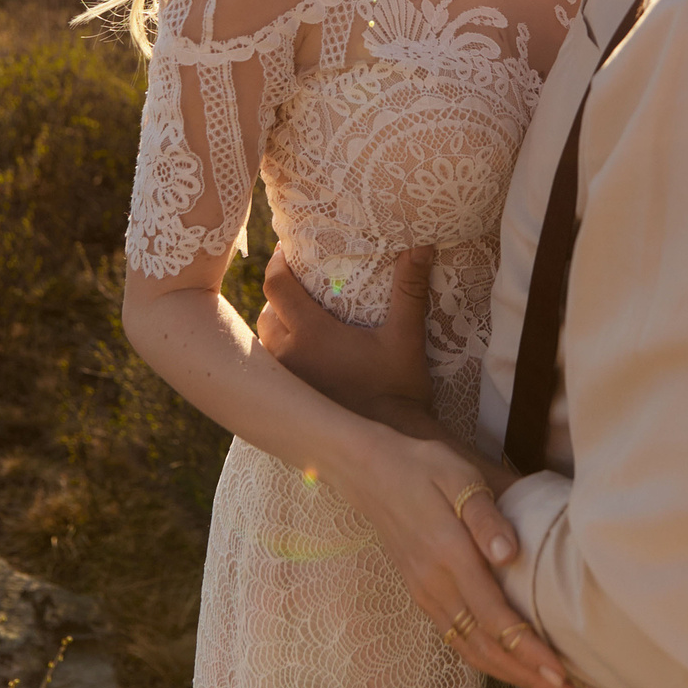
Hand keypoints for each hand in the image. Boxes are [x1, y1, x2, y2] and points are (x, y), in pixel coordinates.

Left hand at [257, 242, 434, 422]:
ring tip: (300, 317)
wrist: (392, 442)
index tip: (287, 250)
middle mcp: (290, 356)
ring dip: (277, 324)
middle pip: (267, 311)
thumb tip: (422, 245)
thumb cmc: (399, 389)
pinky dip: (281, 351)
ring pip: (265, 340)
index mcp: (312, 335)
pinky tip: (302, 353)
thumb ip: (410, 289)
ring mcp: (287, 380)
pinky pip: (273, 365)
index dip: (278, 263)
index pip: (276, 285)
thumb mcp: (406, 336)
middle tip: (300, 284)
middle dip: (279, 295)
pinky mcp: (291, 398)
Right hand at [329, 426, 580, 687]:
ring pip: (471, 648)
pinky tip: (508, 665)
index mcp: (449, 556)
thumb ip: (485, 516)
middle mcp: (436, 585)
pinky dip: (486, 659)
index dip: (530, 650)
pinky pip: (457, 638)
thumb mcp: (458, 476)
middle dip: (529, 675)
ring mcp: (426, 594)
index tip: (561, 674)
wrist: (369, 473)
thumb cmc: (423, 467)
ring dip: (510, 674)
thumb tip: (511, 554)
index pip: (496, 617)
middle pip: (486, 645)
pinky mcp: (422, 594)